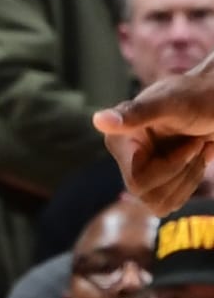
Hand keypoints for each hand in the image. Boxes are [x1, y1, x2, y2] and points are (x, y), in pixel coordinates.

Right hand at [95, 64, 213, 210]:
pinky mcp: (161, 179)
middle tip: (196, 145)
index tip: (191, 143)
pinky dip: (192, 181)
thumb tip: (98, 120)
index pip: (137, 182)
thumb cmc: (197, 95)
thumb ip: (135, 113)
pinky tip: (199, 157)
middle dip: (182, 173)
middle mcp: (128, 158)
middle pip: (149, 196)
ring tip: (197, 149)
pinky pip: (172, 201)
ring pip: (162, 202)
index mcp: (121, 141)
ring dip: (189, 179)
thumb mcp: (168, 103)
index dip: (170, 168)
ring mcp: (144, 170)